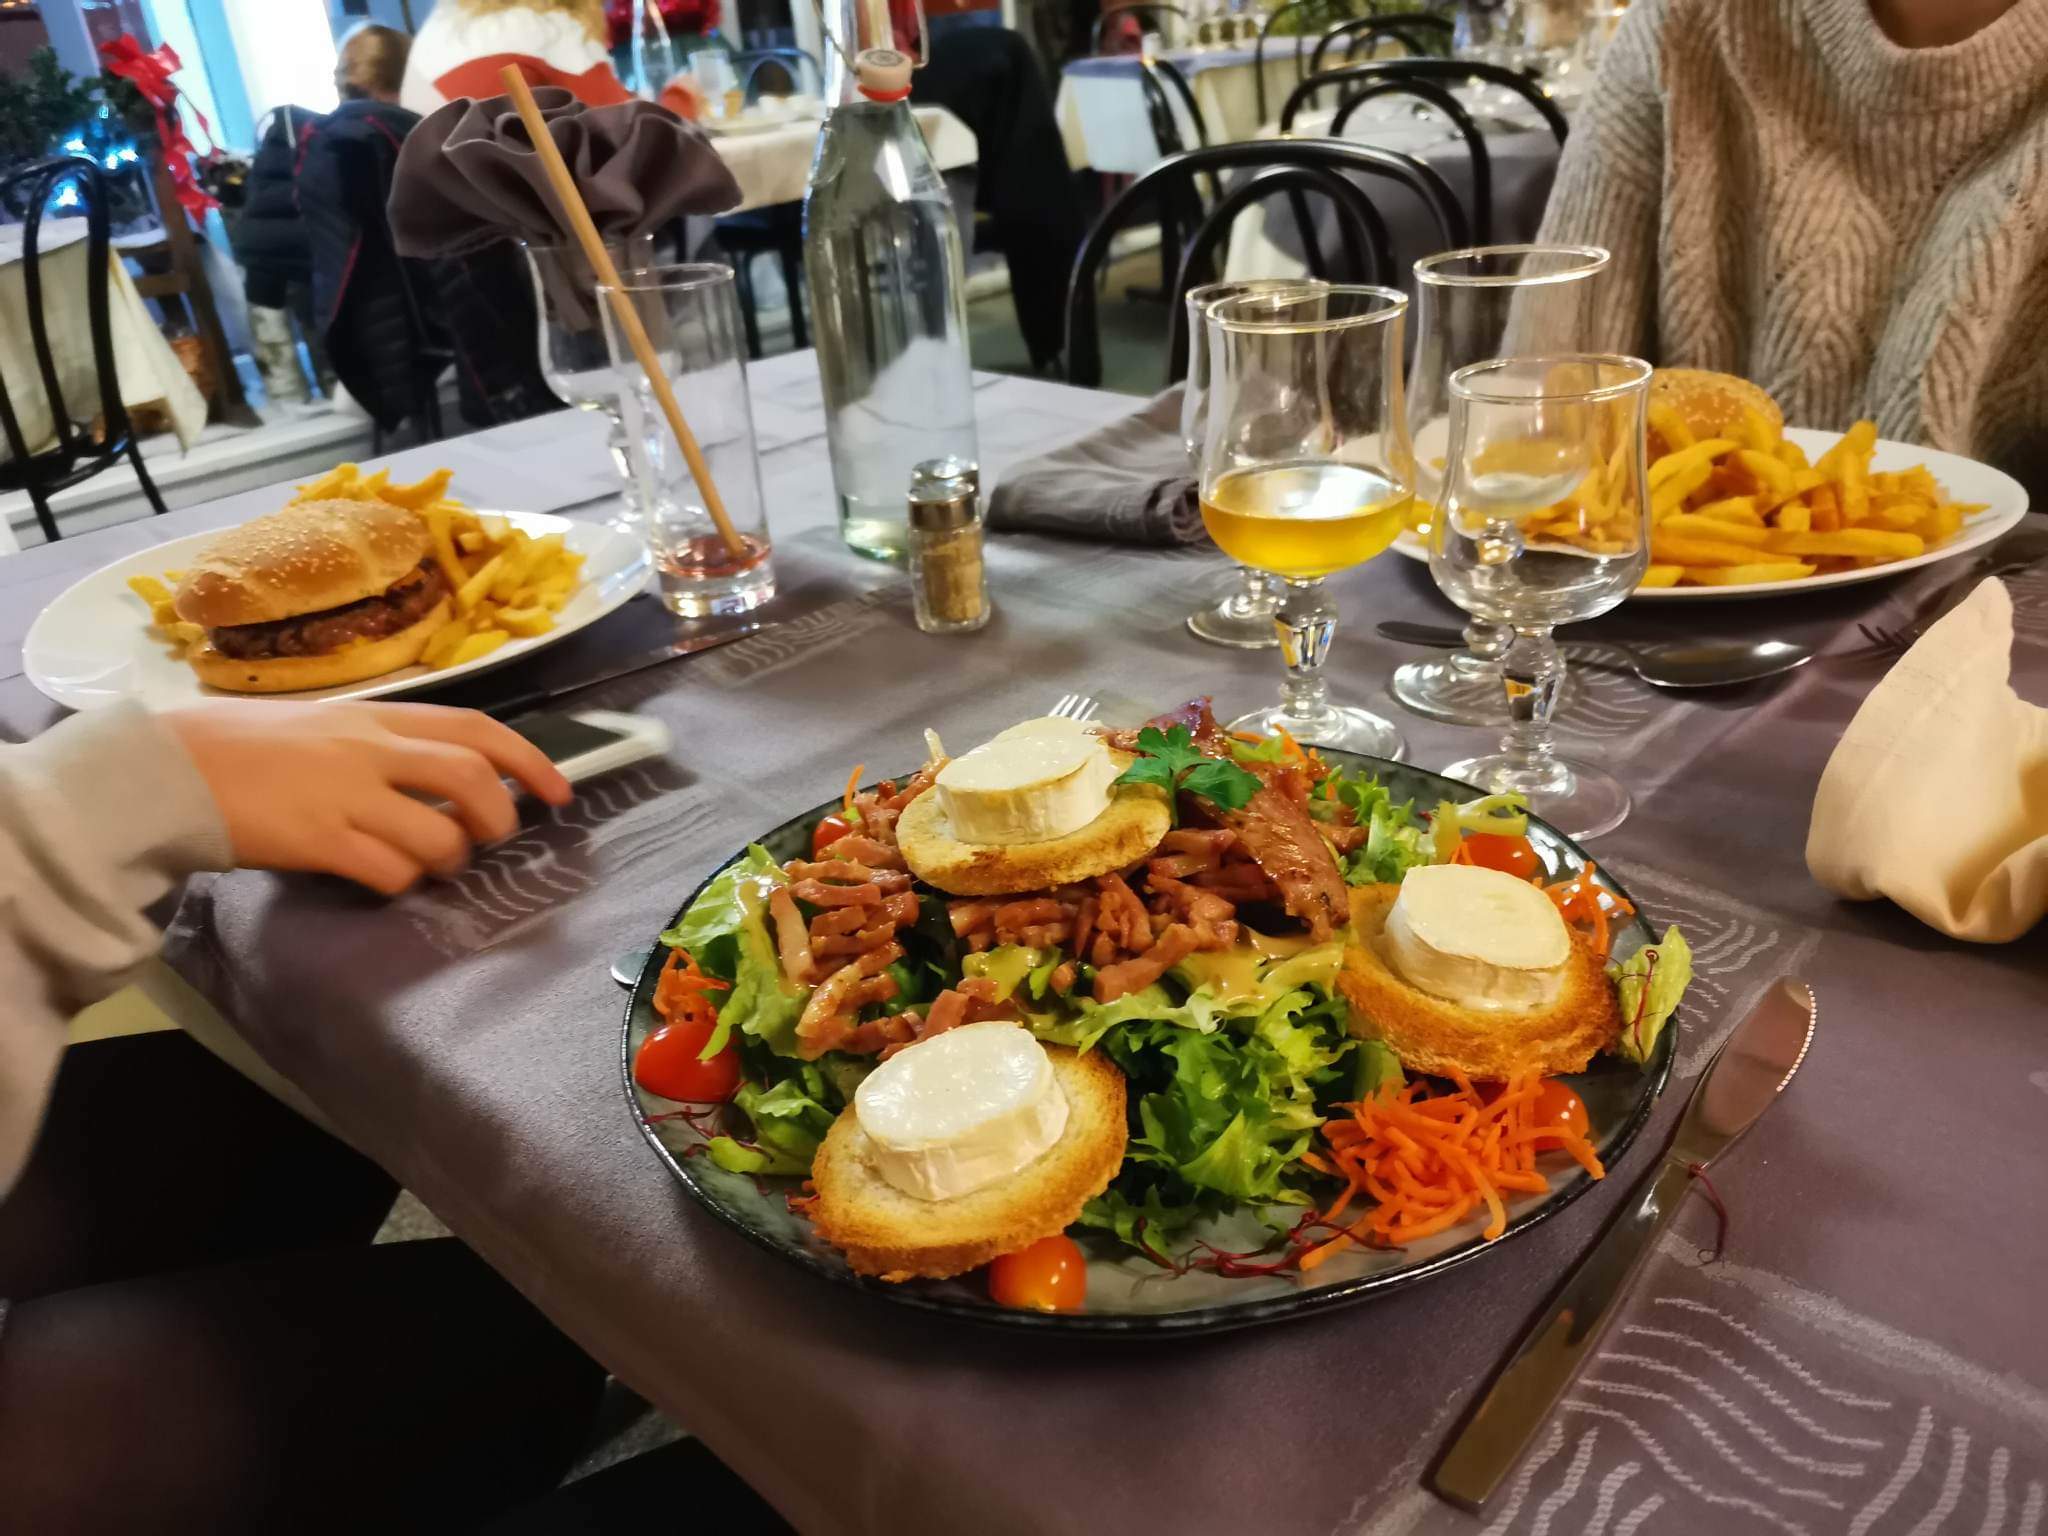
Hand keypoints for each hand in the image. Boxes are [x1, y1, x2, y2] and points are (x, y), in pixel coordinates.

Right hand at [163, 701, 572, 894]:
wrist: (165, 768)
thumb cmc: (240, 747)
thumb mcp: (322, 725)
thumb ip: (381, 745)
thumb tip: (443, 780)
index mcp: (375, 716)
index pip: (475, 728)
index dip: (528, 760)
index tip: (559, 791)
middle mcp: (369, 748)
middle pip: (471, 779)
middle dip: (498, 820)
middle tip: (492, 842)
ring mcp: (345, 794)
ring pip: (437, 836)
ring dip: (448, 862)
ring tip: (429, 867)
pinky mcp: (318, 839)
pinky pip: (389, 872)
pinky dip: (400, 884)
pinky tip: (382, 880)